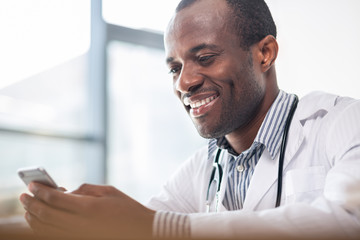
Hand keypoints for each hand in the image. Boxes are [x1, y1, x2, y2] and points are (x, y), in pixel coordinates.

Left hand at [19, 183, 154, 238]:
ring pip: (47, 228)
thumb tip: (66, 192)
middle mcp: (81, 224)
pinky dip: (43, 228)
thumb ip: (85, 189)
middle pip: (47, 214)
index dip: (41, 190)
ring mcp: (79, 235)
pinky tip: (41, 220)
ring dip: (34, 217)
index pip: (56, 199)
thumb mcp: (109, 191)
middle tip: (24, 195)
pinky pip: (55, 236)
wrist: (140, 231)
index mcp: (89, 208)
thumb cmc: (127, 208)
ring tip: (29, 207)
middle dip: (32, 203)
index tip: (32, 185)